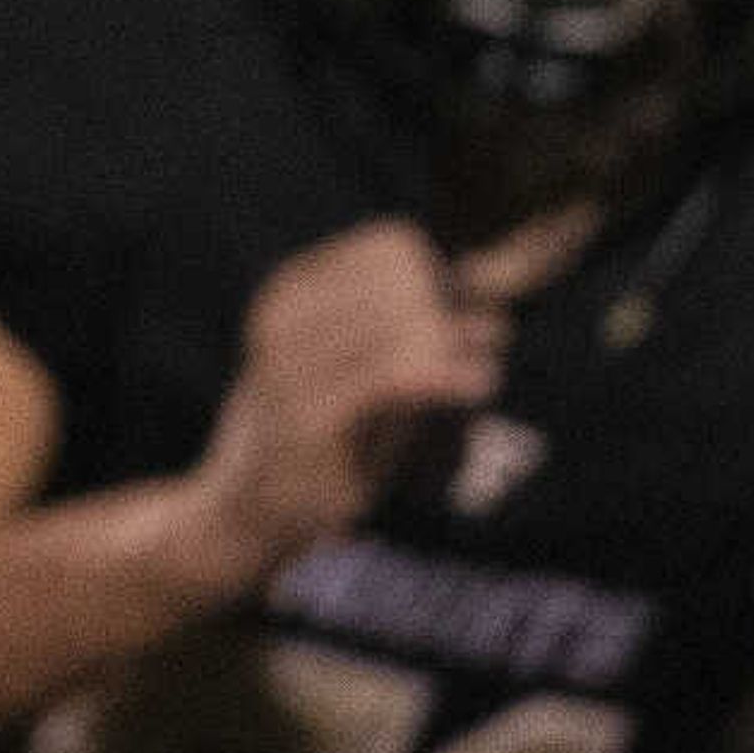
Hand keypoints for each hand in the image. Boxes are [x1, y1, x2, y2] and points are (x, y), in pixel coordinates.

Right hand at [171, 209, 586, 587]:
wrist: (248, 506)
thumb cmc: (320, 431)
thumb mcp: (356, 363)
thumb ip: (416, 323)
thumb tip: (505, 282)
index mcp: (291, 290)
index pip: (392, 246)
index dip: (441, 277)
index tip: (460, 319)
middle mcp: (283, 317)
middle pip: (405, 280)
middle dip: (455, 311)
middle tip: (484, 347)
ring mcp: (291, 365)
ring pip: (405, 324)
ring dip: (459, 346)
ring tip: (485, 376)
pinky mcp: (312, 416)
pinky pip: (395, 373)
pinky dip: (447, 374)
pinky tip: (478, 385)